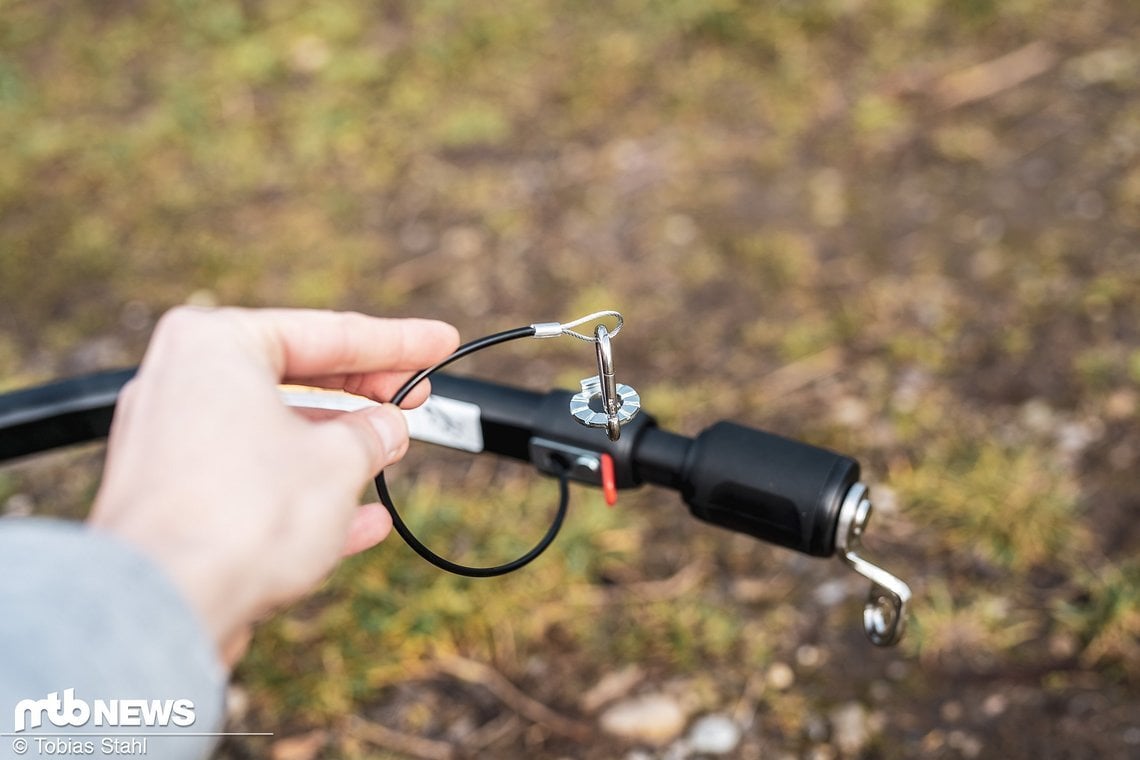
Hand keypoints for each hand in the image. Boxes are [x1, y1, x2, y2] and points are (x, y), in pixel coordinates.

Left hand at [89, 306, 458, 663]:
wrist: (165, 607)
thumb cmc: (244, 515)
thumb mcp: (339, 459)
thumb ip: (372, 432)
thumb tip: (386, 426)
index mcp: (214, 344)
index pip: (327, 334)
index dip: (397, 342)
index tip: (439, 341)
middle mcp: (182, 382)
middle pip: (297, 377)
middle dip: (364, 393)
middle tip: (417, 395)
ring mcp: (173, 443)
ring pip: (276, 432)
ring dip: (339, 447)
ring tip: (392, 451)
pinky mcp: (175, 500)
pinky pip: (254, 481)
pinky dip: (306, 493)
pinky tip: (362, 520)